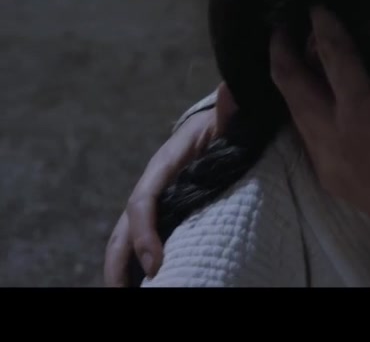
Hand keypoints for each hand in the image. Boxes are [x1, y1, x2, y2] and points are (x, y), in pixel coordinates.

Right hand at [103, 83, 237, 285]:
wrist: (223, 121)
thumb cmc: (229, 122)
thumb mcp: (231, 118)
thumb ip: (231, 113)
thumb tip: (233, 92)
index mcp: (165, 163)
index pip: (143, 201)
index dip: (145, 232)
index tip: (156, 264)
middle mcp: (153, 184)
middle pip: (124, 227)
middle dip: (120, 262)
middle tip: (123, 293)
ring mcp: (157, 199)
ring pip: (127, 237)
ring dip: (123, 267)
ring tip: (127, 294)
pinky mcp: (166, 210)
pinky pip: (146, 237)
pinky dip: (138, 262)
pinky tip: (145, 284)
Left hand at [271, 7, 369, 279]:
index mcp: (363, 118)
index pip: (335, 60)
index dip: (324, 29)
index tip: (316, 7)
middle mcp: (334, 139)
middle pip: (293, 88)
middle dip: (283, 54)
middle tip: (281, 29)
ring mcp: (327, 162)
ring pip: (293, 114)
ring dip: (288, 82)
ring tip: (290, 57)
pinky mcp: (329, 178)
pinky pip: (302, 136)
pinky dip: (298, 110)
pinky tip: (309, 101)